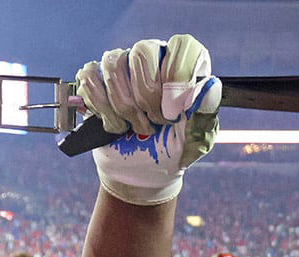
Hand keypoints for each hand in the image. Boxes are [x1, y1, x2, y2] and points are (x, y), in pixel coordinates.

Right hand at [76, 34, 221, 205]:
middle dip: (148, 96)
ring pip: (113, 65)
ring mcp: (121, 64)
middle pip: (142, 51)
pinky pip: (89, 78)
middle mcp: (152, 56)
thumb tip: (208, 85)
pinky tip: (118, 125)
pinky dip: (103, 109)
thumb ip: (205, 111)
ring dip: (126, 107)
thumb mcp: (199, 136)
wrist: (146, 169)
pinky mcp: (94, 78)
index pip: (182, 46)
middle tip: (158, 122)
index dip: (178, 75)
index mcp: (183, 64)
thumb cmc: (176, 146)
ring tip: (140, 128)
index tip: (176, 110)